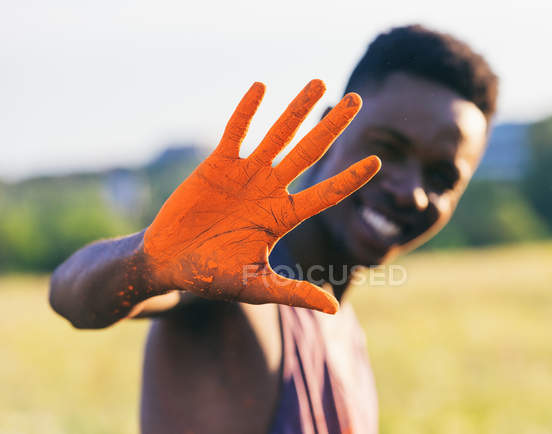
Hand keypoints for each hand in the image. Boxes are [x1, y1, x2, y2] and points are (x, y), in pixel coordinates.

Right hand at [142, 80, 379, 313]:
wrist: (168, 261)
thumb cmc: (211, 276)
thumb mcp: (255, 286)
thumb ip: (293, 292)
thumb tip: (334, 308)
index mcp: (281, 217)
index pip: (325, 193)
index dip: (349, 178)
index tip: (376, 161)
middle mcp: (269, 190)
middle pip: (309, 152)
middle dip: (332, 126)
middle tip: (357, 100)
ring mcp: (245, 174)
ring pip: (278, 134)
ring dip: (297, 109)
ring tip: (319, 82)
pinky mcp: (217, 164)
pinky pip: (235, 131)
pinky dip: (247, 111)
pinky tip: (261, 87)